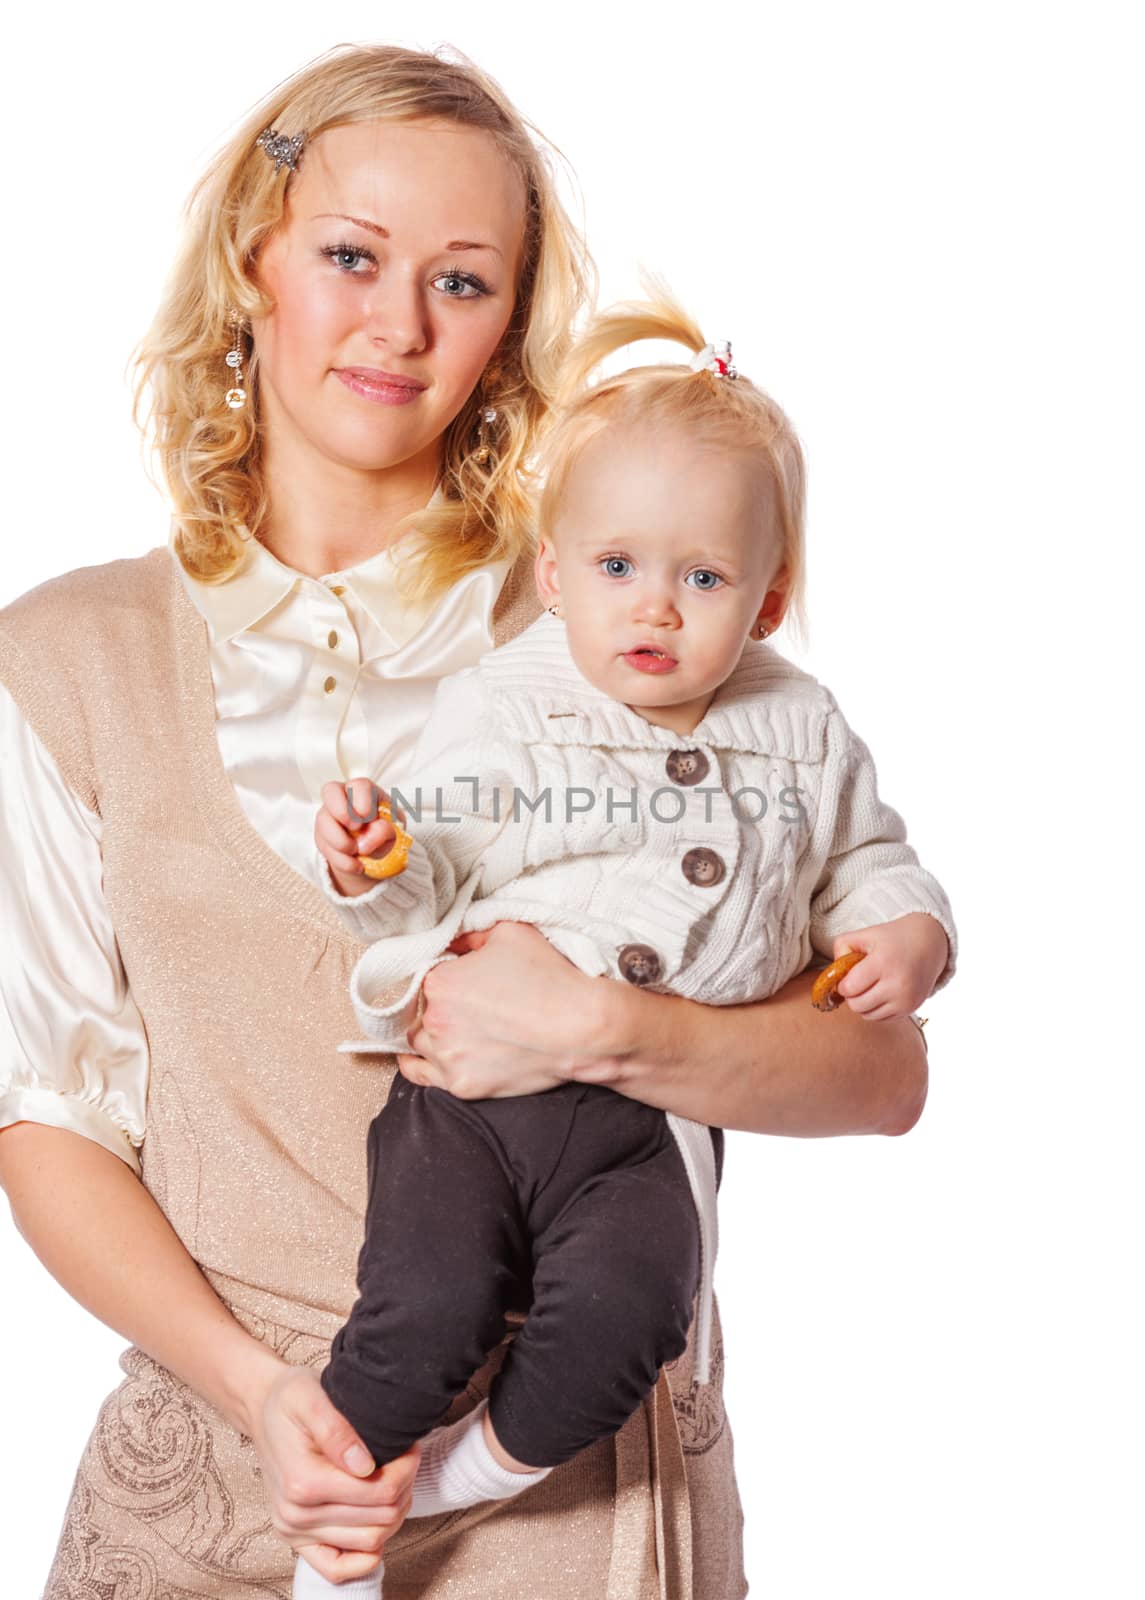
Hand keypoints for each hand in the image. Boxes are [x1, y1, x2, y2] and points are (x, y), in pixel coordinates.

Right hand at [248, 1362, 418, 1582]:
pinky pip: (337, 1570)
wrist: (262, 1411)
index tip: (408, 1446)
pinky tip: (375, 1522)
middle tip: (403, 1459)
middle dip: (403, 1487)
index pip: (380, 1492)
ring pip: (370, 1542)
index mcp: (303, 1481)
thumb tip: (365, 1466)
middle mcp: (296, 1515)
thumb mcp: (310, 1396)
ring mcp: (295, 1532)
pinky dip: (365, 1555)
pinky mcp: (297, 1541)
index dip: (406, 1469)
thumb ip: (337, 1430)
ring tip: (390, 1479)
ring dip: (392, 1514)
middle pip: (381, 1519)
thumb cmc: (289, 1400)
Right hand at [316, 778, 403, 897]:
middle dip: (342, 811)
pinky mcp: (322, 836)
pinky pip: (324, 846)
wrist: (375, 856)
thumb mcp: (395, 833)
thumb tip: (366, 841)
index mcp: (366, 792)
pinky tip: (357, 866)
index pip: (359, 786)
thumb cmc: (387, 834)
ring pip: (323, 821)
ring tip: (358, 852)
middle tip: (356, 828)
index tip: (369, 817)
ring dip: (341, 841)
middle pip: (330, 790)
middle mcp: (343, 799)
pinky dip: (341, 860)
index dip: (363, 801)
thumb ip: (386, 832)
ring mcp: (329, 816)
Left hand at [398, 921, 604, 1097]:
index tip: (468, 982)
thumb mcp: (509, 933)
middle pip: (422, 1009)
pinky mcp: (461, 1084)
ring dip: (433, 1033)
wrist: (581, 1027)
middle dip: (442, 1005)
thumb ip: (471, 933)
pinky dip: (415, 1065)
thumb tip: (454, 941)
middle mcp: (435, 1019)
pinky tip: (414, 1058)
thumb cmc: (549, 977)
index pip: (428, 975)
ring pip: (420, 1041)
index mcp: (440, 980)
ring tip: (459, 1030)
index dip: (449, 976)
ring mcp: (447, 1056)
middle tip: (473, 1006)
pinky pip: (420, 1075)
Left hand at [832, 913, 948, 1020]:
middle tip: (856, 982)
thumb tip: (833, 975)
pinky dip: (876, 1009)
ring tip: (869, 987)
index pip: (850, 988)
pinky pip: (882, 1019)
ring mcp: (906, 1000)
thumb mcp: (865, 934)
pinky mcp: (911, 1009)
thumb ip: (842, 949)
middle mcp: (897, 984)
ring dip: (862, 1004)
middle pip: (857, 1005)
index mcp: (883, 963)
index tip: (847, 976)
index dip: (842, 984)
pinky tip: (881, 993)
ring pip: (868, 1016)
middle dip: (851, 995)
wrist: (930, 943)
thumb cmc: (893, 938)